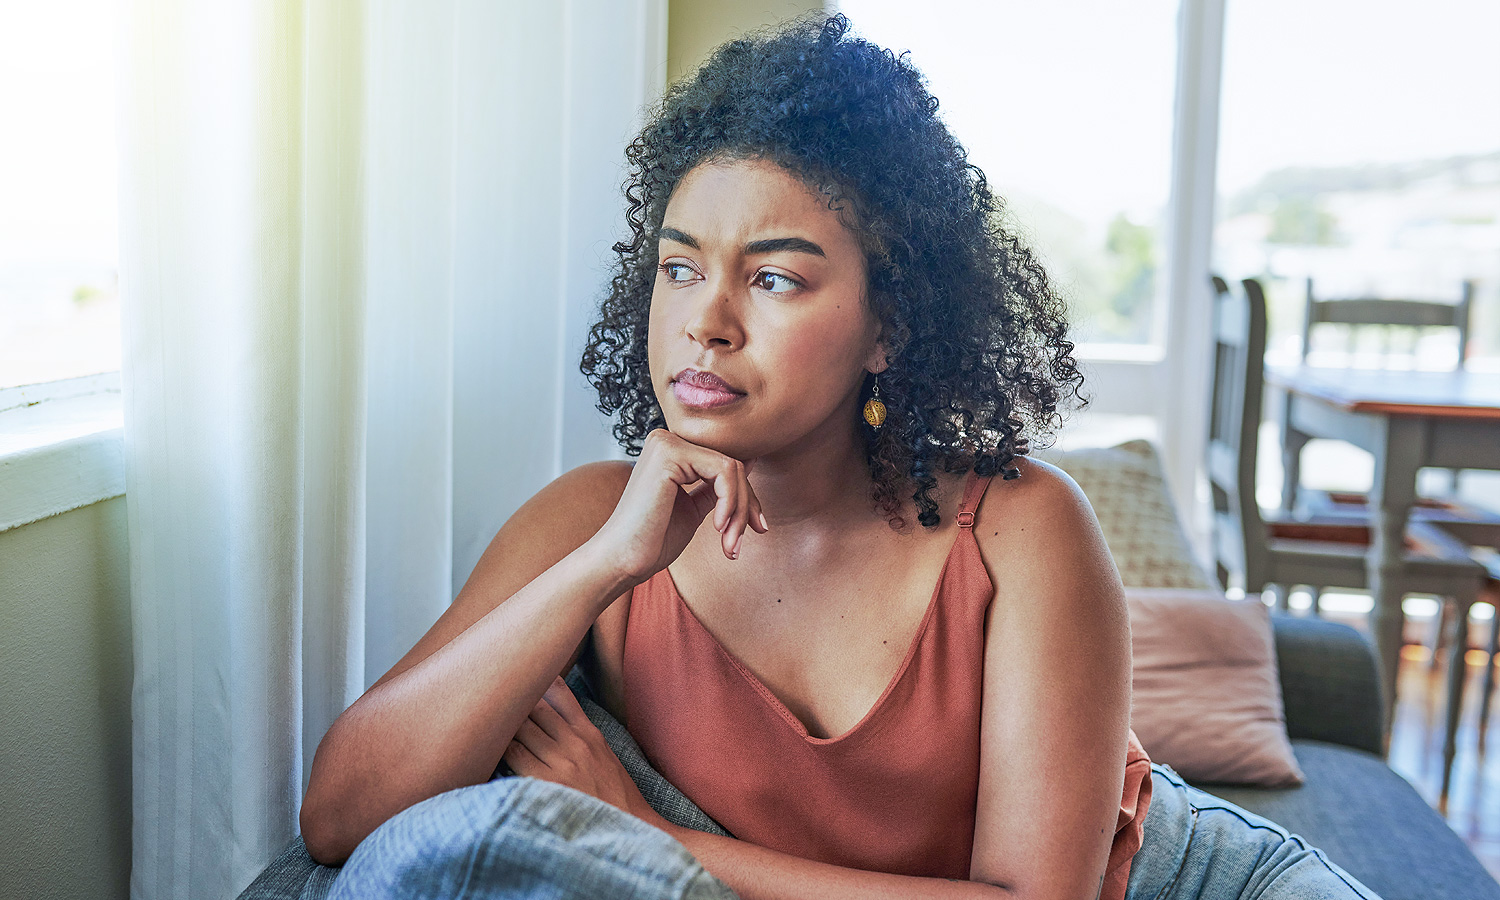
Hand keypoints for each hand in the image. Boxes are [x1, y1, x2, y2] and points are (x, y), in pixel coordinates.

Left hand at [502, 678, 668, 828]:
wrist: (629, 826)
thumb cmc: (613, 794)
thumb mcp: (604, 754)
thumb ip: (580, 732)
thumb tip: (555, 712)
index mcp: (589, 733)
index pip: (558, 694)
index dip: (534, 684)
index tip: (516, 680)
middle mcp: (575, 743)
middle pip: (533, 709)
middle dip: (512, 703)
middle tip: (489, 701)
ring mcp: (561, 763)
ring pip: (520, 731)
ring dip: (501, 728)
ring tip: (482, 726)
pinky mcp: (547, 784)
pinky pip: (514, 758)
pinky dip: (500, 753)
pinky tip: (487, 754)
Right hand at [589, 429, 767, 585]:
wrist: (621, 561)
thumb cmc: (652, 541)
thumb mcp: (694, 508)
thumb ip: (717, 485)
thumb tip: (751, 462)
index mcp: (671, 450)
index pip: (725, 464)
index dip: (747, 497)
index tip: (757, 528)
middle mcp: (667, 439)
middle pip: (732, 463)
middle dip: (746, 506)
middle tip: (740, 544)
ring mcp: (666, 442)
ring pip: (732, 468)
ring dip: (739, 511)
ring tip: (729, 545)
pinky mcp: (669, 453)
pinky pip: (723, 471)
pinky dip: (730, 503)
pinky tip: (717, 528)